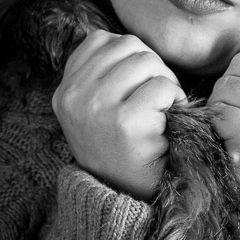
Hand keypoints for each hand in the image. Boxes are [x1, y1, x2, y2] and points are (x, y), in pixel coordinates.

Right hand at [52, 30, 185, 199]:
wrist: (123, 199)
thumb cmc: (118, 150)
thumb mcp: (92, 110)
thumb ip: (100, 74)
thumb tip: (128, 43)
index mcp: (65, 90)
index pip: (102, 40)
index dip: (130, 56)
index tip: (135, 85)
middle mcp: (74, 95)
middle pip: (129, 45)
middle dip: (152, 67)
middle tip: (157, 98)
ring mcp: (97, 107)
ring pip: (147, 61)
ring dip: (165, 82)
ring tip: (162, 108)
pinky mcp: (125, 121)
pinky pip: (162, 87)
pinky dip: (175, 100)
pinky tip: (167, 121)